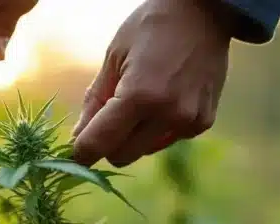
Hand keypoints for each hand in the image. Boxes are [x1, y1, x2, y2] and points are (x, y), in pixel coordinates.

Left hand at [72, 0, 238, 166]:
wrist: (203, 12)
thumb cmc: (151, 28)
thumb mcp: (114, 58)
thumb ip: (94, 101)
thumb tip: (78, 138)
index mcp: (140, 95)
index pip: (100, 143)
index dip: (82, 152)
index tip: (75, 151)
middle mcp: (168, 114)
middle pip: (122, 155)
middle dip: (108, 143)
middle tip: (106, 119)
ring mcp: (189, 120)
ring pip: (144, 150)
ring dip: (133, 136)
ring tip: (140, 100)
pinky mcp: (202, 122)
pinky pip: (167, 140)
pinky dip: (157, 129)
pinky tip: (163, 99)